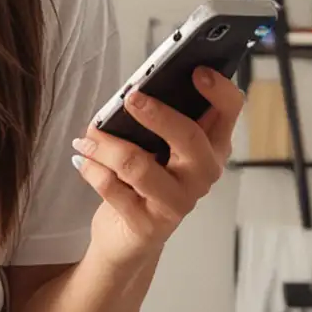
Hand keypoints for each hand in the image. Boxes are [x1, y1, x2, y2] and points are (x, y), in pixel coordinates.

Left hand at [70, 66, 244, 267]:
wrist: (129, 240)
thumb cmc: (145, 183)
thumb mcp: (158, 148)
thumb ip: (157, 120)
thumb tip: (134, 92)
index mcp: (211, 147)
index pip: (229, 112)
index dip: (218, 90)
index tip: (197, 71)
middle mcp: (202, 175)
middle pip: (190, 138)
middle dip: (156, 114)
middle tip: (130, 98)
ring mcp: (178, 202)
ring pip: (140, 165)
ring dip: (106, 145)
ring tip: (86, 137)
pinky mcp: (148, 224)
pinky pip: (113, 189)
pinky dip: (92, 170)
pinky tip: (82, 161)